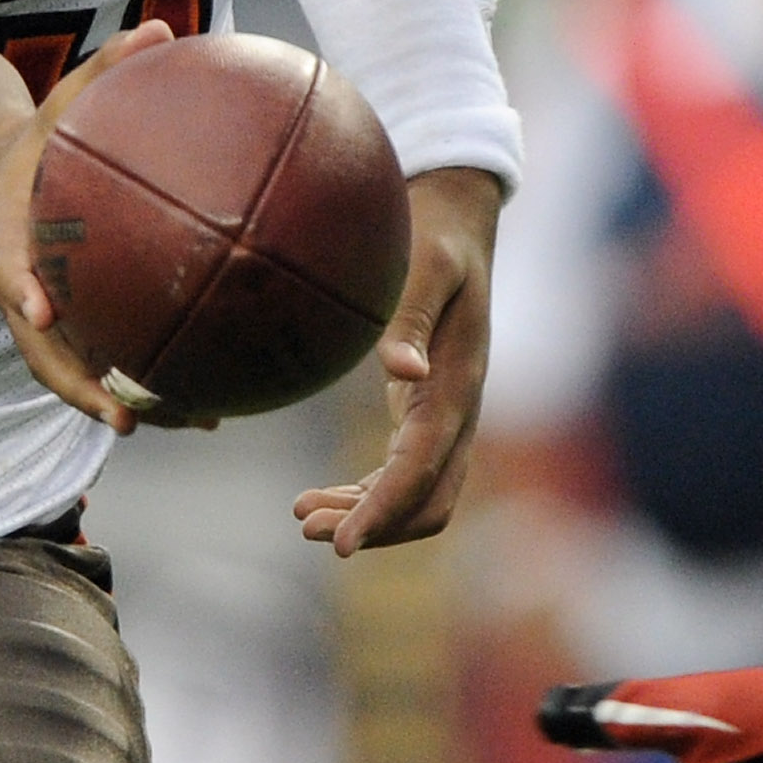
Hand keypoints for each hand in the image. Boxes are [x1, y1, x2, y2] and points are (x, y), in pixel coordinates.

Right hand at [0, 20, 175, 434]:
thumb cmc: (43, 137)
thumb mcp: (64, 98)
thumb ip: (107, 67)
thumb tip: (161, 27)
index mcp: (12, 241)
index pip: (8, 269)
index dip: (22, 292)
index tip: (41, 311)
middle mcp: (27, 293)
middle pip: (48, 353)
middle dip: (87, 389)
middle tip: (131, 416)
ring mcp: (52, 318)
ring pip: (88, 372)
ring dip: (138, 403)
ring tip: (200, 418)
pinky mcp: (80, 327)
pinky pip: (117, 357)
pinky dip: (159, 378)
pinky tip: (221, 389)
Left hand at [294, 165, 498, 554]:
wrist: (459, 216)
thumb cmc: (435, 235)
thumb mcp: (424, 264)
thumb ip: (411, 315)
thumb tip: (402, 371)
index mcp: (460, 381)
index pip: (423, 468)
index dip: (383, 511)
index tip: (339, 545)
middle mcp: (461, 408)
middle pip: (429, 501)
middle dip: (375, 526)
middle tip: (309, 529)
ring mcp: (447, 413)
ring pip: (416, 495)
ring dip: (365, 515)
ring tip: (301, 517)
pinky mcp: (427, 409)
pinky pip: (402, 473)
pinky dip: (365, 494)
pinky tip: (316, 496)